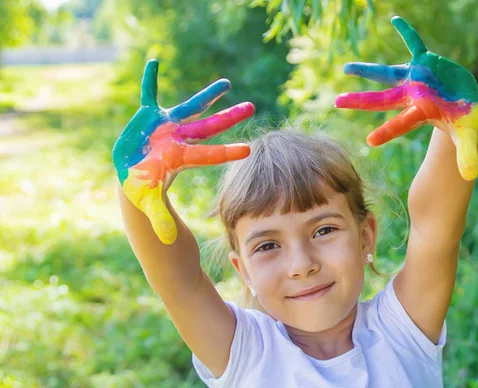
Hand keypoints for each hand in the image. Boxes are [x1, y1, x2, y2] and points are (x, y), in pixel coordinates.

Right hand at [112, 59, 253, 243]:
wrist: (135, 181)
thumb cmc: (146, 196)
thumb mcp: (151, 208)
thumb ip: (160, 220)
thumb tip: (170, 240)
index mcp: (180, 160)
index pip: (208, 155)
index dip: (226, 152)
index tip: (249, 149)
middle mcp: (179, 141)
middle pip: (208, 128)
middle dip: (228, 118)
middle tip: (252, 107)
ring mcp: (166, 128)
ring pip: (190, 108)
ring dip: (207, 96)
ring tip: (227, 83)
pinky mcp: (148, 118)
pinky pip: (147, 95)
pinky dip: (149, 80)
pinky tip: (153, 62)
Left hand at [335, 16, 477, 180]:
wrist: (464, 102)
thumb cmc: (463, 121)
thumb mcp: (468, 136)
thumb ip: (467, 154)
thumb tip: (470, 175)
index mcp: (420, 113)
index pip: (401, 124)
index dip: (387, 132)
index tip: (369, 141)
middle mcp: (411, 96)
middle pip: (380, 100)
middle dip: (360, 100)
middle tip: (336, 101)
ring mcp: (415, 79)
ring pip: (386, 73)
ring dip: (366, 70)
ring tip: (345, 68)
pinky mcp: (426, 62)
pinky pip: (415, 44)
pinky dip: (407, 33)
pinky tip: (395, 20)